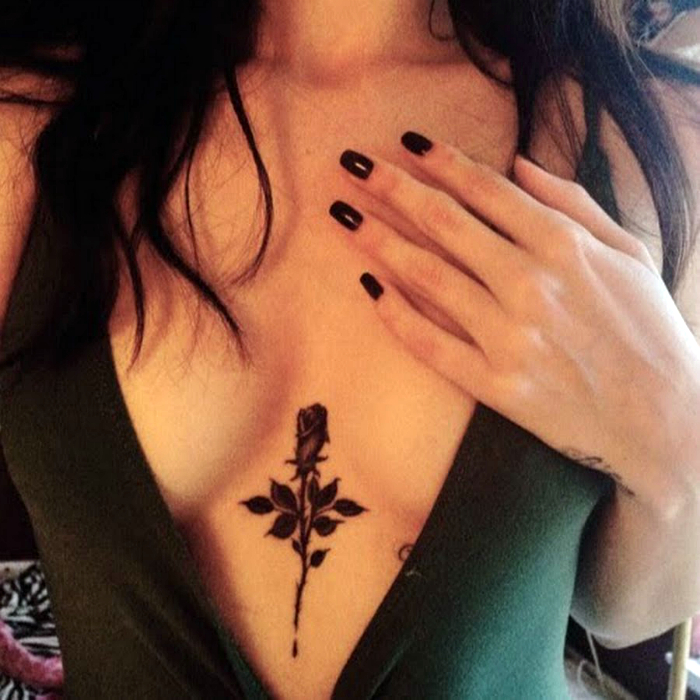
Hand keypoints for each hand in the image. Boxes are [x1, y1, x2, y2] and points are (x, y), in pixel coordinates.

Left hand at [329, 132, 699, 520]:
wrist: (664, 419)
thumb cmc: (647, 329)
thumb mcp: (628, 252)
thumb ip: (573, 204)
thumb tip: (520, 165)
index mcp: (564, 246)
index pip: (486, 190)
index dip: (440, 161)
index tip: (406, 142)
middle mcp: (531, 284)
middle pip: (444, 223)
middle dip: (392, 187)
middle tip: (353, 165)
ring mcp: (509, 337)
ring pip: (427, 277)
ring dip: (378, 240)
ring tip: (343, 216)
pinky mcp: (495, 385)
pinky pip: (431, 344)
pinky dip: (396, 315)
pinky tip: (369, 288)